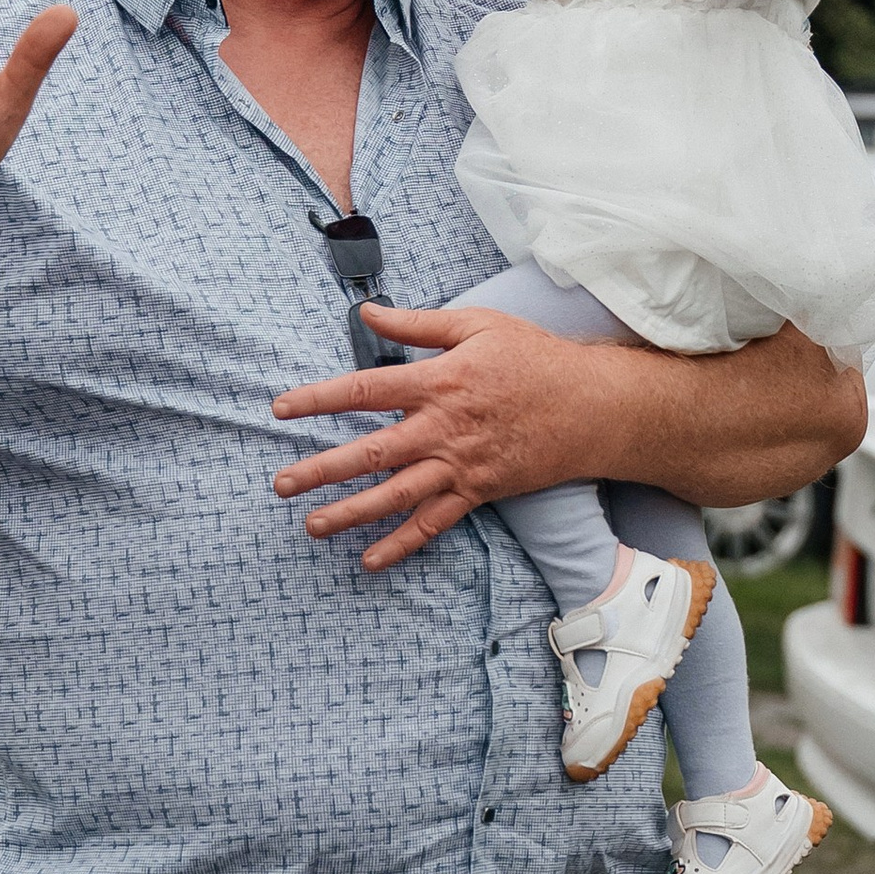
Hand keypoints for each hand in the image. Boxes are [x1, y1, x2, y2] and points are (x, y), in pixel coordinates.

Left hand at [271, 303, 621, 569]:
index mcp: (438, 381)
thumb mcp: (478, 325)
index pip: (364, 391)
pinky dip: (402, 545)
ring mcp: (459, 466)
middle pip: (370, 453)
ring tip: (312, 526)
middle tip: (281, 484)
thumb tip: (366, 313)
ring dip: (351, 513)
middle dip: (320, 470)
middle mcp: (443, 428)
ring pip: (395, 496)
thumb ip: (418, 324)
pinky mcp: (478, 492)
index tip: (281, 409)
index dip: (319, 399)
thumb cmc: (536, 359)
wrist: (594, 407)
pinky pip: (434, 524)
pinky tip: (370, 560)